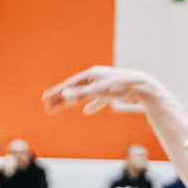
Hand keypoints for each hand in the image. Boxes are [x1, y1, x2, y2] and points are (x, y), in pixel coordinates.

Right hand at [44, 65, 160, 115]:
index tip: (44, 99)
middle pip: (73, 90)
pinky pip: (96, 100)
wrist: (142, 87)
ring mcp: (102, 86)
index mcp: (90, 76)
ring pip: (83, 95)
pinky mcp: (110, 94)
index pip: (68, 85)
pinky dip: (91, 106)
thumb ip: (82, 93)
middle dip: (60, 99)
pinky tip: (86, 112)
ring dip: (72, 101)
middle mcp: (95, 79)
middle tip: (47, 107)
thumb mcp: (100, 90)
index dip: (56, 92)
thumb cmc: (122, 86)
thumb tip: (65, 94)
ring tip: (60, 107)